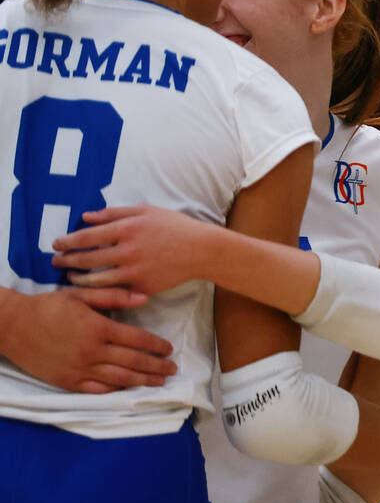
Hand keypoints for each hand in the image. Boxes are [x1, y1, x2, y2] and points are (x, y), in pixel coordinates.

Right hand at [1, 288, 175, 392]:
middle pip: (134, 362)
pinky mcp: (67, 381)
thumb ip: (113, 297)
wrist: (12, 325)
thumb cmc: (48, 307)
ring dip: (143, 382)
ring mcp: (80, 369)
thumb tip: (145, 297)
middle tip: (172, 370)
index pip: (138, 340)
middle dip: (157, 367)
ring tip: (159, 382)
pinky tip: (128, 390)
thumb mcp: (80, 295)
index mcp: (98, 329)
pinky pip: (97, 390)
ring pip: (119, 379)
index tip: (169, 349)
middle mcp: (92, 351)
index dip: (157, 346)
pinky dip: (116, 391)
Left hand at [51, 205, 208, 293]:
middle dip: (66, 261)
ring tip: (71, 277)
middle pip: (86, 260)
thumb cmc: (174, 227)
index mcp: (127, 229)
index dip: (67, 242)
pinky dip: (101, 291)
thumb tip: (86, 217)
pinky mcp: (143, 288)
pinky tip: (93, 289)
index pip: (86, 237)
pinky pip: (115, 292)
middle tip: (55, 261)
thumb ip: (114, 213)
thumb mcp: (146, 211)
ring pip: (96, 280)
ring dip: (78, 279)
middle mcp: (128, 252)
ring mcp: (135, 272)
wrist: (202, 250)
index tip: (56, 244)